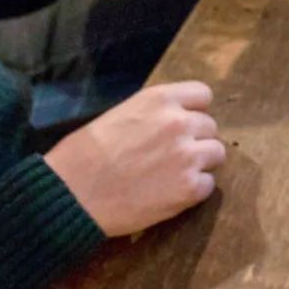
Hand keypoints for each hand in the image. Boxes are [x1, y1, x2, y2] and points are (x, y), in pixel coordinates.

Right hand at [44, 81, 226, 236]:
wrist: (72, 194)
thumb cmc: (83, 154)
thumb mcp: (120, 115)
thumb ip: (152, 114)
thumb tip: (170, 120)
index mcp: (160, 99)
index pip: (202, 95)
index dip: (193, 111)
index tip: (182, 125)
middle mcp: (179, 122)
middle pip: (210, 127)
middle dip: (195, 140)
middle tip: (172, 156)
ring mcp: (188, 155)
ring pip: (216, 154)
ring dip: (200, 164)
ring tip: (174, 175)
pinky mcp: (190, 188)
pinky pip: (208, 185)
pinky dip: (194, 191)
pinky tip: (171, 194)